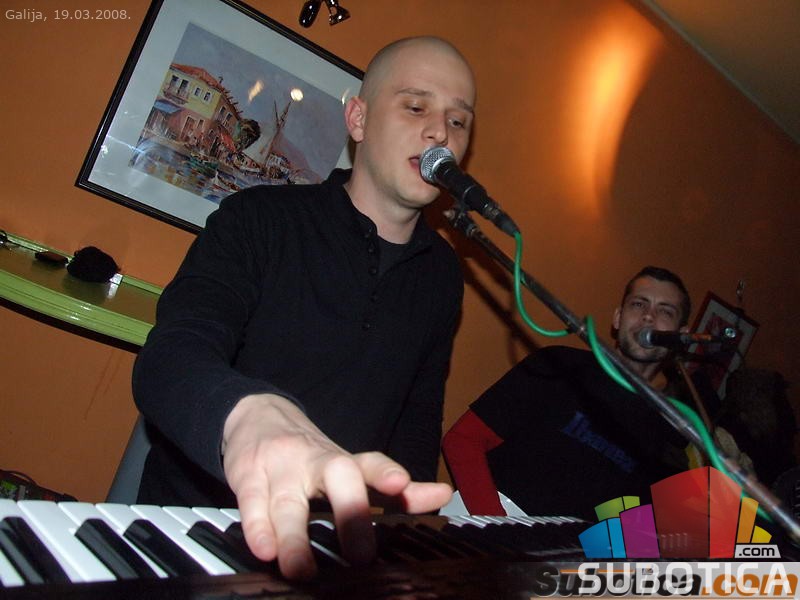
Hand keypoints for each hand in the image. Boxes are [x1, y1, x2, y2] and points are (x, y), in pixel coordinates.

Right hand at [222, 393, 451, 579]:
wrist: (256, 415)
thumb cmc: (310, 455)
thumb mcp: (349, 467)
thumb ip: (392, 488)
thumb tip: (443, 495)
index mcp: (343, 461)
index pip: (369, 463)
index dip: (386, 473)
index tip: (401, 484)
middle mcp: (316, 460)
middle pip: (337, 475)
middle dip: (350, 512)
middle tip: (362, 555)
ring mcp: (281, 467)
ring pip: (289, 500)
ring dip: (295, 536)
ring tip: (301, 571)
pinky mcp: (248, 475)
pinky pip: (251, 501)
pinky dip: (257, 527)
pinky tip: (264, 550)